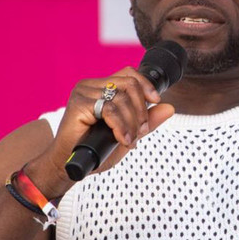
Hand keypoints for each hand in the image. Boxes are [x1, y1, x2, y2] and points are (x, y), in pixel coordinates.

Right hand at [30, 67, 174, 195]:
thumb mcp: (127, 132)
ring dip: (132, 122)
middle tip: (141, 131)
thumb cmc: (95, 149)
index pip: (129, 74)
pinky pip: (110, 110)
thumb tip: (169, 107)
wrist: (69, 165)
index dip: (146, 85)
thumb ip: (146, 120)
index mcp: (100, 87)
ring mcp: (83, 92)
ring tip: (129, 139)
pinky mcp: (79, 104)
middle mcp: (91, 85)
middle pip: (129, 84)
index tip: (156, 100)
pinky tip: (122, 139)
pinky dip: (120, 126)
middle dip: (141, 109)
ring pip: (121, 99)